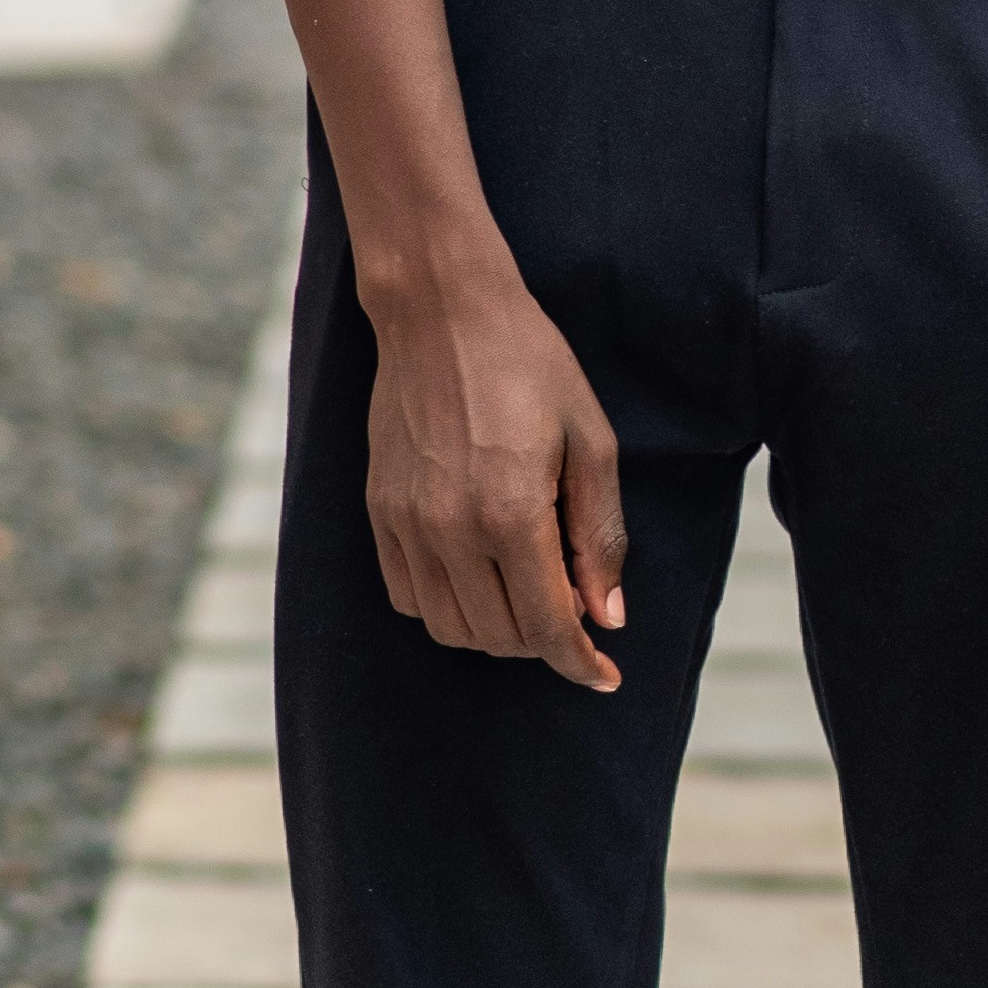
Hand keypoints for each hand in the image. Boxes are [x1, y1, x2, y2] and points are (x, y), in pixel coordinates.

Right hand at [360, 241, 628, 688]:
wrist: (441, 311)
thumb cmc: (529, 365)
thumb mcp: (590, 440)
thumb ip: (599, 535)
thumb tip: (608, 616)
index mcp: (513, 514)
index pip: (547, 627)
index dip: (581, 663)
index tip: (604, 676)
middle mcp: (452, 530)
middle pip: (500, 637)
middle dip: (545, 644)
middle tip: (574, 617)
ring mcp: (408, 524)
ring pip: (450, 628)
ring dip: (496, 634)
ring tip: (527, 601)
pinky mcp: (379, 513)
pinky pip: (407, 597)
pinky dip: (446, 609)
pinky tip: (476, 580)